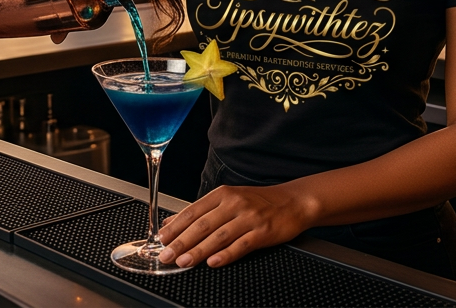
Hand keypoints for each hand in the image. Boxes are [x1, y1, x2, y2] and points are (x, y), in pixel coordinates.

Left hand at [157, 184, 315, 268]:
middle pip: (203, 224)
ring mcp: (249, 217)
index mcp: (223, 194)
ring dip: (198, 250)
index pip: (194, 211)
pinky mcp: (263, 232)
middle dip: (182, 241)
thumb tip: (172, 222)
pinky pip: (241, 245)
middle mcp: (234, 203)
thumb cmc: (259, 202)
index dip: (176, 226)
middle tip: (166, 255)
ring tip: (184, 262)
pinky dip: (226, 254)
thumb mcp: (229, 199)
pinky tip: (213, 262)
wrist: (293, 201)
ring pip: (219, 236)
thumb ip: (201, 211)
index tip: (162, 239)